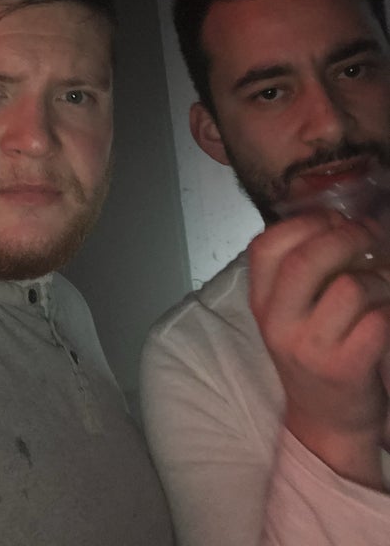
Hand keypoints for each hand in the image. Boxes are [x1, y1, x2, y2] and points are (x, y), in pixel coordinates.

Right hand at [249, 211, 389, 488]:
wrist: (325, 420)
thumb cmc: (313, 352)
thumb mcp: (290, 312)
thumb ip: (301, 270)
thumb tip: (344, 221)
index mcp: (262, 302)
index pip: (266, 245)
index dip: (305, 223)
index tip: (334, 220)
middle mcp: (278, 323)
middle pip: (307, 259)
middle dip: (348, 236)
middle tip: (371, 235)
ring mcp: (310, 347)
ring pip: (351, 287)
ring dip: (379, 277)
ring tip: (382, 285)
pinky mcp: (345, 368)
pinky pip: (378, 319)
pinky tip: (386, 312)